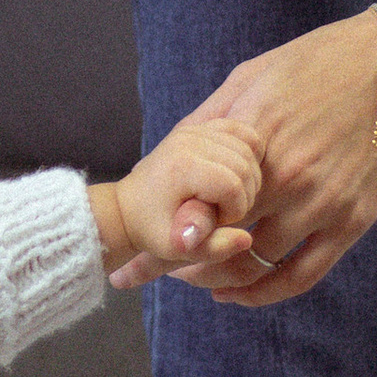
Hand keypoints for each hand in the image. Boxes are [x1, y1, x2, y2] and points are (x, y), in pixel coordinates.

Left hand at [93, 117, 264, 291]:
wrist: (128, 208)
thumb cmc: (152, 230)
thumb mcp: (180, 248)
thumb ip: (215, 248)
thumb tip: (246, 239)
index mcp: (183, 167)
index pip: (234, 186)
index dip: (235, 210)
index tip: (216, 221)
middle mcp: (189, 141)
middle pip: (245, 165)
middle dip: (243, 194)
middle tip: (222, 209)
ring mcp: (194, 130)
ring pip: (248, 147)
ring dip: (247, 176)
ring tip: (225, 194)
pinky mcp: (198, 127)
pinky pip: (240, 131)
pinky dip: (246, 152)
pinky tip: (233, 173)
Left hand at [167, 0, 376, 306]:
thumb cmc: (327, 60)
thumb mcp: (256, 75)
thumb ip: (212, 118)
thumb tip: (174, 151)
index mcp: (252, 134)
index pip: (194, 200)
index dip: (165, 231)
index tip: (146, 245)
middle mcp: (284, 174)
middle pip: (217, 238)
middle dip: (182, 259)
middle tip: (161, 267)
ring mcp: (321, 201)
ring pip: (253, 264)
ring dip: (220, 278)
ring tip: (198, 279)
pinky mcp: (354, 220)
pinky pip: (301, 275)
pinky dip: (265, 292)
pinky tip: (241, 293)